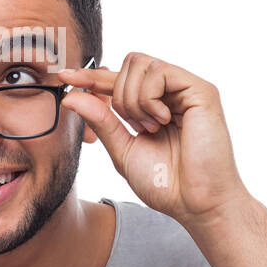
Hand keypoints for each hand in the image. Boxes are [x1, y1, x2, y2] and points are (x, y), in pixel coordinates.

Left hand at [59, 53, 250, 229]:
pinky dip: (148, 98)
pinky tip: (162, 121)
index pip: (118, 78)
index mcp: (154, 105)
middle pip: (128, 63)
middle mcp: (172, 92)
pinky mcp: (201, 90)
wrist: (195, 204)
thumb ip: (101, 121)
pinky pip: (159, 71)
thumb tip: (71, 96)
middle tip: (135, 126)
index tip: (65, 76)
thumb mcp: (123, 150)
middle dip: (118, 94)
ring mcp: (187, 88)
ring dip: (133, 99)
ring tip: (151, 127)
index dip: (91, 76)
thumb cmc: (166, 183)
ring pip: (140, 63)